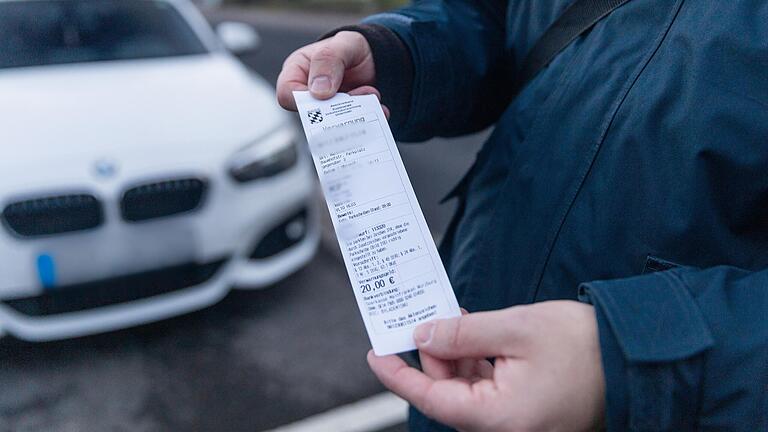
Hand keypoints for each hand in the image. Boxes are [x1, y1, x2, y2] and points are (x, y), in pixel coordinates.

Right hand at [277, 31, 387, 116]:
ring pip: (335, 125)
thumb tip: (318, 92)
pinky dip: (368, 120)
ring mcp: (328, 110)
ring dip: (355, 115)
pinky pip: (353, 127)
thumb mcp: (343, 44)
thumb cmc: (351, 47)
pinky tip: (380, 109)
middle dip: (337, 111)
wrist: (376, 58)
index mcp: (297, 73)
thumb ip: (328, 60)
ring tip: (373, 98)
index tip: (327, 96)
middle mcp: (309, 95)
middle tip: (358, 97)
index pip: (286, 94)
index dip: (303, 101)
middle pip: (312, 116)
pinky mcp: (345, 120)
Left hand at [368, 301, 604, 431]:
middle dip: (434, 352)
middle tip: (427, 316)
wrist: (635, 357)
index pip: (432, 399)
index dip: (399, 375)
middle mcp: (504, 427)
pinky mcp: (524, 409)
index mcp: (500, 417)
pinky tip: (474, 332)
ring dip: (455, 353)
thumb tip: (423, 335)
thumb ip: (463, 335)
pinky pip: (486, 386)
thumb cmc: (584, 346)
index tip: (377, 354)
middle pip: (447, 391)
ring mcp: (515, 421)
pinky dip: (475, 359)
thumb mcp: (515, 329)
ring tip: (455, 318)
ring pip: (466, 387)